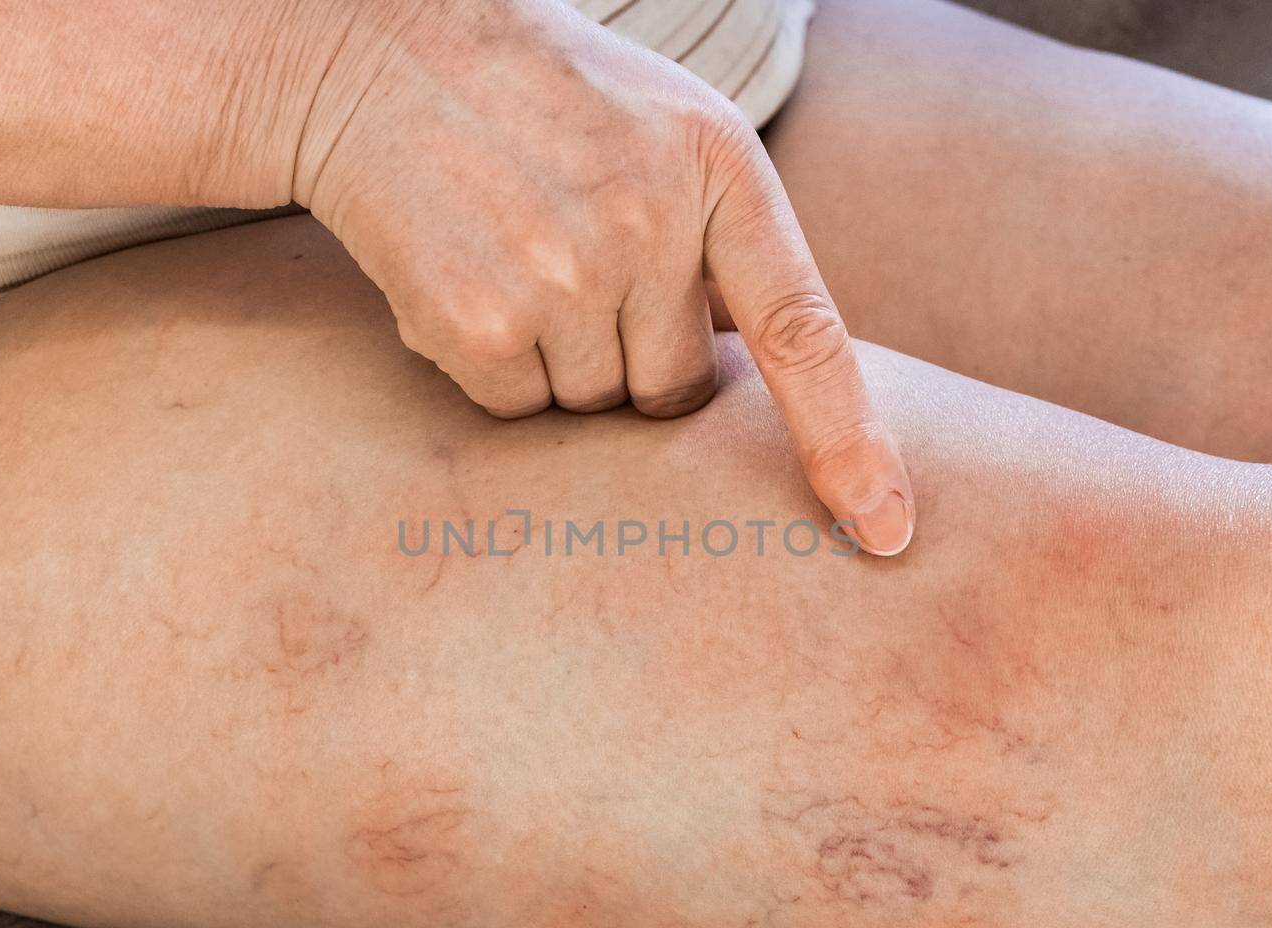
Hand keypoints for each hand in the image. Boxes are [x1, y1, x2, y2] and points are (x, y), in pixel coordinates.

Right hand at [292, 0, 914, 553]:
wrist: (385, 52)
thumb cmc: (550, 101)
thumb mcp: (673, 130)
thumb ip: (730, 244)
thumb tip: (752, 393)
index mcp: (720, 169)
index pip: (806, 333)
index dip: (851, 444)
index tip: (886, 530)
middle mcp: (650, 223)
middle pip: (673, 392)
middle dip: (632, 358)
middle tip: (576, 266)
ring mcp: (561, 275)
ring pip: (590, 405)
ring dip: (556, 360)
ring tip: (514, 254)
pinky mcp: (474, 320)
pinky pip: (513, 406)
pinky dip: (490, 365)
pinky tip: (467, 274)